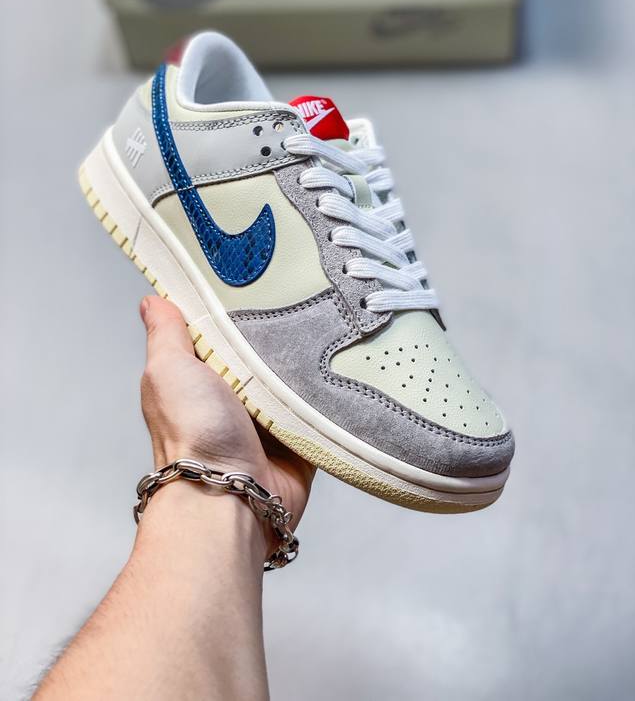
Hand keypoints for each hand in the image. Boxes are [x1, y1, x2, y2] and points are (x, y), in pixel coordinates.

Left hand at [139, 296, 313, 548]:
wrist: (231, 498)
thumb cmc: (193, 435)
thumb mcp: (169, 370)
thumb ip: (166, 334)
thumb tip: (152, 300)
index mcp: (200, 379)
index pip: (221, 333)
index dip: (236, 309)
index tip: (257, 278)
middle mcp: (233, 399)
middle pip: (263, 354)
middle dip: (279, 335)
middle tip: (303, 300)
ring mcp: (268, 421)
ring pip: (295, 380)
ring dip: (307, 366)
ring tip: (330, 328)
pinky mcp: (300, 440)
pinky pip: (321, 410)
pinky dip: (328, 397)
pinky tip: (340, 370)